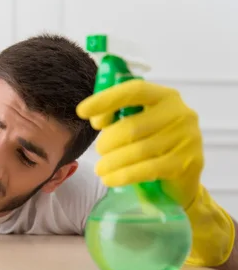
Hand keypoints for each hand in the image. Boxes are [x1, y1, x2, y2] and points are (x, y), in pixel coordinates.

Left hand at [76, 79, 202, 208]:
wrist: (182, 178)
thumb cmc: (153, 144)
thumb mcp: (137, 124)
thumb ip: (117, 116)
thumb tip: (95, 119)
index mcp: (166, 97)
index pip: (135, 91)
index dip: (106, 99)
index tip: (82, 111)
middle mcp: (181, 114)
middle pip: (132, 126)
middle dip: (108, 141)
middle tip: (99, 151)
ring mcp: (186, 139)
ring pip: (137, 150)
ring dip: (111, 162)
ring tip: (100, 169)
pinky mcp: (185, 164)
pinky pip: (146, 170)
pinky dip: (122, 175)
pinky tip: (109, 179)